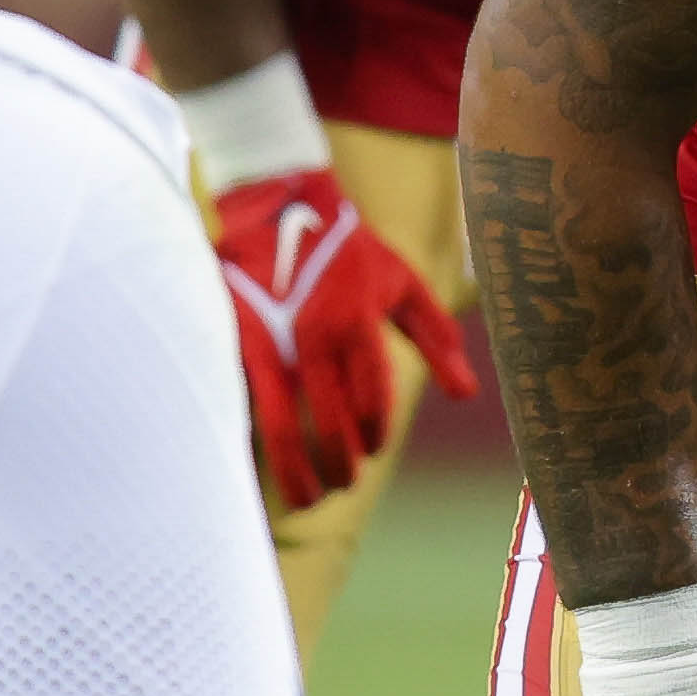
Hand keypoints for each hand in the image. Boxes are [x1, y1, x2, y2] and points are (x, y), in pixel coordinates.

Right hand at [209, 167, 476, 510]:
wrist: (274, 198)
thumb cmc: (345, 245)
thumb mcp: (401, 281)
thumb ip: (437, 337)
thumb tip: (467, 394)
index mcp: (358, 323)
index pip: (371, 399)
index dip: (374, 434)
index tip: (372, 451)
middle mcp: (313, 337)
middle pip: (329, 424)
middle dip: (338, 467)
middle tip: (341, 487)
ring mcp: (267, 340)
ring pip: (281, 426)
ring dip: (295, 471)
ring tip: (306, 497)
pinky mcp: (228, 339)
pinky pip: (241, 404)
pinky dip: (249, 441)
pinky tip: (256, 466)